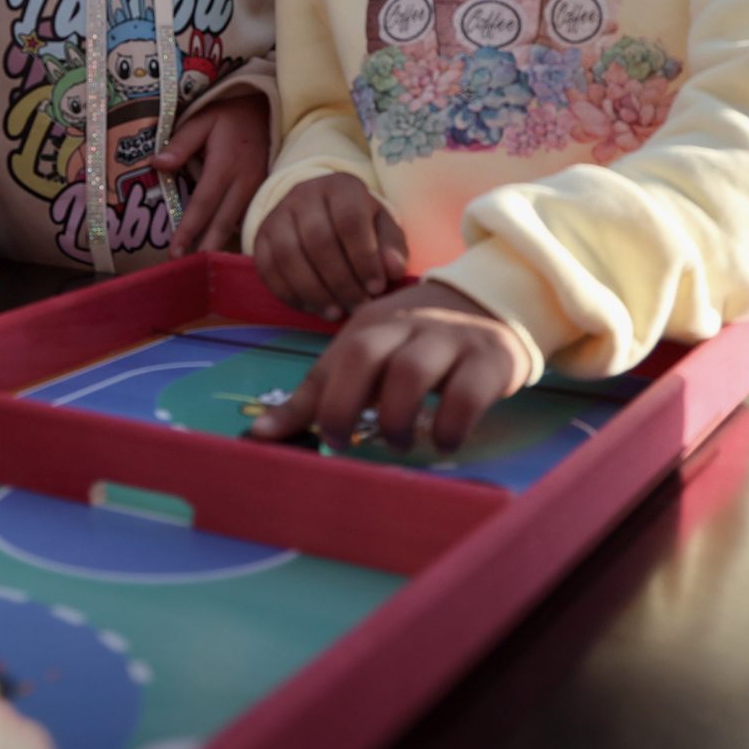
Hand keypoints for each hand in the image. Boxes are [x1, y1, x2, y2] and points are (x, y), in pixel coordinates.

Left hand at [156, 91, 272, 257]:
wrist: (268, 110)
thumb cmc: (230, 116)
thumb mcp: (203, 119)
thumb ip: (181, 143)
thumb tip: (157, 164)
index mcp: (225, 165)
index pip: (203, 204)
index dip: (189, 229)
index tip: (175, 251)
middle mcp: (244, 182)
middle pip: (223, 223)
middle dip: (205, 247)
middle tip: (186, 268)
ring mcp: (258, 189)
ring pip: (239, 224)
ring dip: (222, 245)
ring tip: (205, 266)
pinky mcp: (266, 193)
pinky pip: (250, 219)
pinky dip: (237, 235)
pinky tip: (224, 248)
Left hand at [247, 280, 535, 453]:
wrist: (490, 305)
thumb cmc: (413, 342)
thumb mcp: (364, 356)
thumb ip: (316, 395)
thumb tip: (258, 436)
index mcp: (372, 324)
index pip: (337, 358)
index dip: (321, 403)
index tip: (323, 438)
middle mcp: (408, 325)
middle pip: (364, 353)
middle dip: (345, 405)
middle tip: (347, 442)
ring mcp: (450, 339)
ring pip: (412, 372)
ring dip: (395, 419)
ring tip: (398, 442)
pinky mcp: (490, 359)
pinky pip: (467, 395)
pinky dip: (450, 427)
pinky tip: (444, 442)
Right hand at [250, 172, 409, 318]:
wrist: (319, 209)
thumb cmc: (358, 222)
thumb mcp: (381, 226)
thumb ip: (391, 246)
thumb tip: (393, 270)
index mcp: (340, 186)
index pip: (350, 220)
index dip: (364, 258)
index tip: (376, 288)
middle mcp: (304, 194)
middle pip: (318, 240)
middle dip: (341, 281)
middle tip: (358, 306)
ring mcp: (278, 214)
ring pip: (289, 256)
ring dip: (314, 291)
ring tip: (335, 312)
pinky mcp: (260, 236)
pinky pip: (267, 268)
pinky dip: (289, 293)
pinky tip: (311, 307)